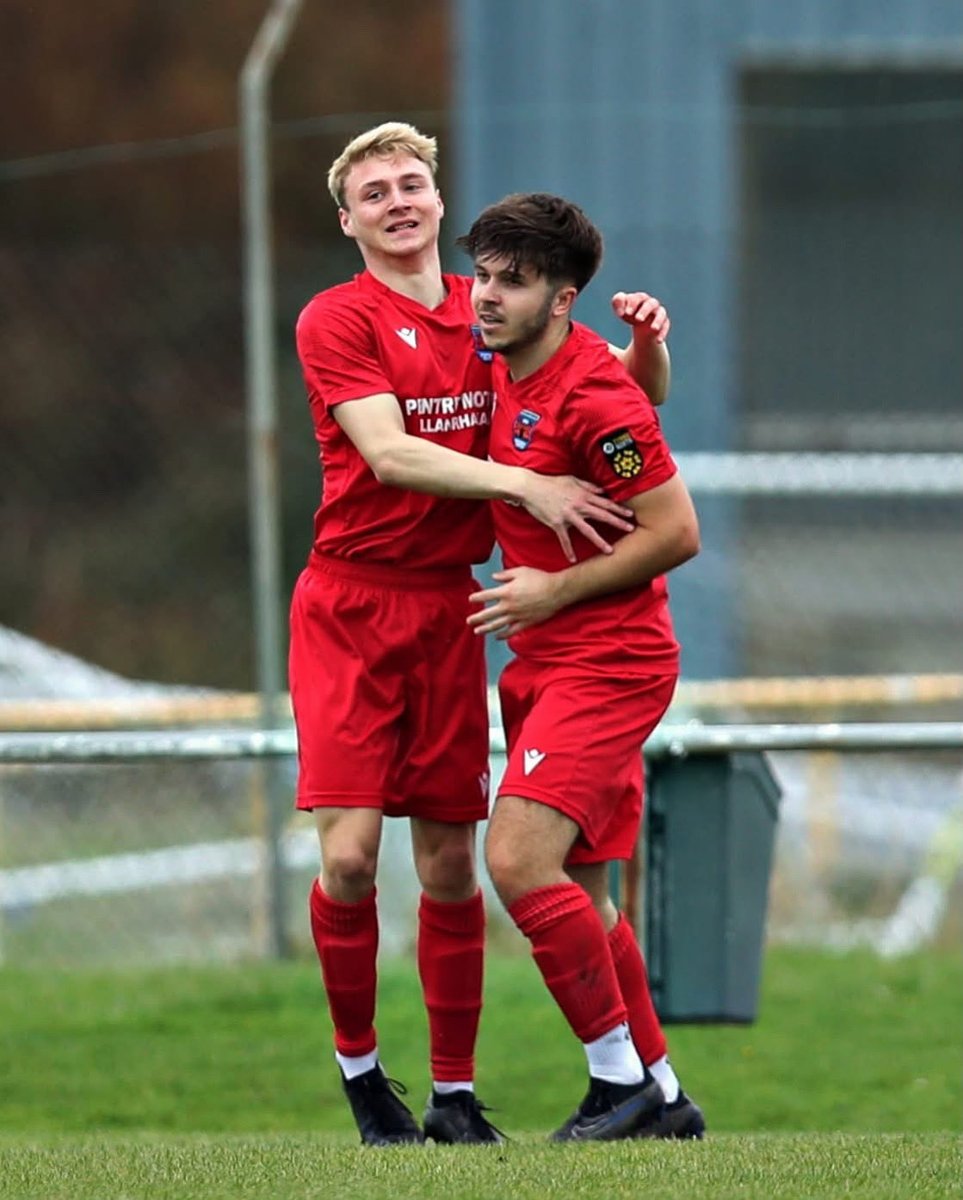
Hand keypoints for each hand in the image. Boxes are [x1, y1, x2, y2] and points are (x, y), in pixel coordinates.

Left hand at [468, 568, 564, 638]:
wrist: (557, 591)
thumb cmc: (539, 579)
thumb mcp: (521, 571)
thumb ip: (505, 574)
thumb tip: (494, 577)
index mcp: (506, 592)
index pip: (486, 596)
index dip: (476, 598)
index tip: (471, 599)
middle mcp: (509, 606)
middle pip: (488, 614)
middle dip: (476, 618)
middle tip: (469, 621)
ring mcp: (517, 616)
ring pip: (497, 625)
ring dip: (486, 629)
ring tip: (477, 631)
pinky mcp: (526, 623)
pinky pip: (512, 631)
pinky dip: (503, 635)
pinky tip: (497, 637)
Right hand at [519, 474, 634, 562]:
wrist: (531, 487)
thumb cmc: (551, 483)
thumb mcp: (572, 480)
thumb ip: (588, 486)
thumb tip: (603, 491)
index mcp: (583, 495)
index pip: (605, 502)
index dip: (619, 508)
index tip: (631, 514)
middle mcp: (579, 505)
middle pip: (602, 515)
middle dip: (617, 522)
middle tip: (631, 529)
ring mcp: (568, 515)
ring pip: (587, 530)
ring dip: (599, 541)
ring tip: (609, 551)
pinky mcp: (557, 523)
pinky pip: (564, 539)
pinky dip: (568, 550)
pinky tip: (573, 560)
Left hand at [611, 291, 669, 343]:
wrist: (641, 326)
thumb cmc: (630, 313)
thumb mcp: (621, 308)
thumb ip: (617, 303)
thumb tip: (621, 311)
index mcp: (640, 298)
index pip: (638, 298)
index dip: (632, 304)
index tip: (626, 313)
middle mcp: (651, 304)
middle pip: (650, 304)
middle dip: (645, 311)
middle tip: (638, 319)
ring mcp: (659, 313)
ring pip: (661, 314)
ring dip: (658, 321)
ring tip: (653, 329)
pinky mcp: (664, 323)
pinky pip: (665, 327)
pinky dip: (663, 333)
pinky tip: (658, 341)